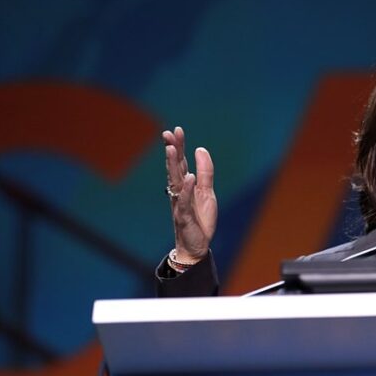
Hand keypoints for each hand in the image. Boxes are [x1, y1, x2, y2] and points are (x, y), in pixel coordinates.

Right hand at [163, 126, 216, 261]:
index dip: (178, 146)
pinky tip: (189, 178)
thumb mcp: (207, 192)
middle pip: (175, 168)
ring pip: (175, 181)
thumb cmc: (200, 219)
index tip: (176, 130)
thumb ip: (205, 172)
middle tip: (168, 133)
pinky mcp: (184, 216)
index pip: (180, 162)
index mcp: (184, 185)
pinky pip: (184, 201)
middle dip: (172, 150)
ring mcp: (179, 203)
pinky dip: (186, 190)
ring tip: (172, 149)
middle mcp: (179, 192)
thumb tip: (200, 149)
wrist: (197, 245)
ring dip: (173, 165)